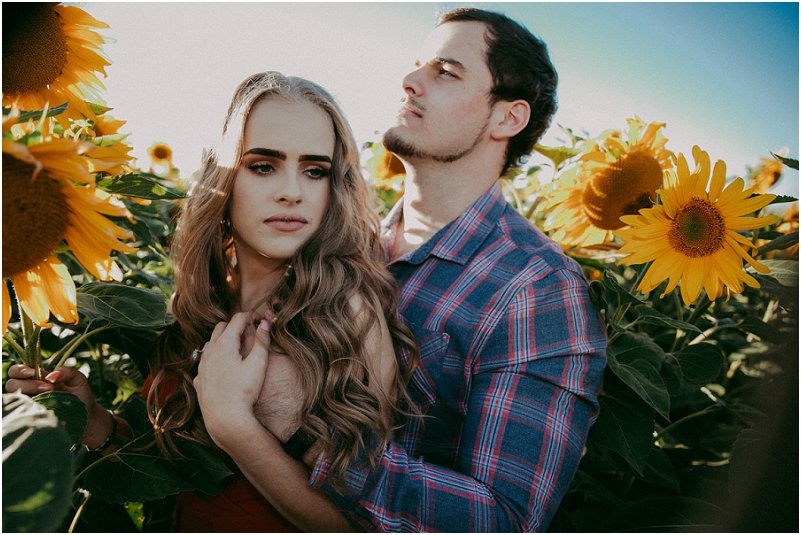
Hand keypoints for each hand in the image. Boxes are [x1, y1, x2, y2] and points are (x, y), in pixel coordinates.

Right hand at [5, 364, 111, 447]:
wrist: (86, 417)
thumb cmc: (81, 396)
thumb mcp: (79, 380)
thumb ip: (68, 372)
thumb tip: (52, 375)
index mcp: (37, 378)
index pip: (17, 371)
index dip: (20, 369)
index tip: (34, 372)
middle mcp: (29, 390)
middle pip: (12, 383)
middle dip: (27, 383)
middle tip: (48, 387)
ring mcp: (29, 404)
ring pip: (14, 397)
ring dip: (28, 393)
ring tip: (48, 394)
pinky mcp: (31, 416)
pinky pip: (20, 412)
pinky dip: (28, 407)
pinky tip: (42, 407)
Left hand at [193, 312, 270, 449]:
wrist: (225, 420)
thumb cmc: (244, 392)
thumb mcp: (258, 364)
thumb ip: (262, 341)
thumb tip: (265, 323)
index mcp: (225, 343)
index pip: (237, 319)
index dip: (249, 316)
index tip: (257, 318)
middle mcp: (209, 351)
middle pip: (220, 327)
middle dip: (234, 326)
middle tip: (249, 333)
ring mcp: (202, 366)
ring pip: (210, 344)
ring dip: (223, 341)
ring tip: (238, 350)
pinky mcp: (199, 380)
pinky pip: (205, 362)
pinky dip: (215, 359)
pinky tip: (224, 369)